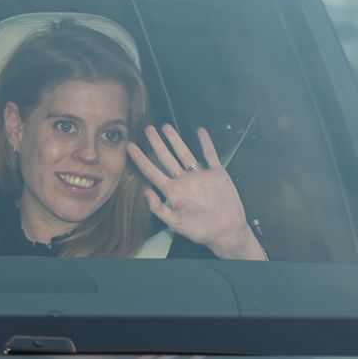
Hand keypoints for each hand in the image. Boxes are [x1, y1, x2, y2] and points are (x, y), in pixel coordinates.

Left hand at [127, 124, 265, 260]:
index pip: (151, 171)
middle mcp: (183, 180)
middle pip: (166, 158)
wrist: (227, 232)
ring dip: (175, 139)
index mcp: (172, 191)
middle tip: (147, 129)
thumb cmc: (200, 231)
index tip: (130, 147)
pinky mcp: (216, 173)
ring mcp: (199, 175)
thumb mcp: (175, 223)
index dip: (140, 159)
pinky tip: (200, 131)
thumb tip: (145, 191)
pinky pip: (210, 154)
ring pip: (184, 153)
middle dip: (156, 143)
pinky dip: (206, 142)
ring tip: (166, 126)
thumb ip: (158, 208)